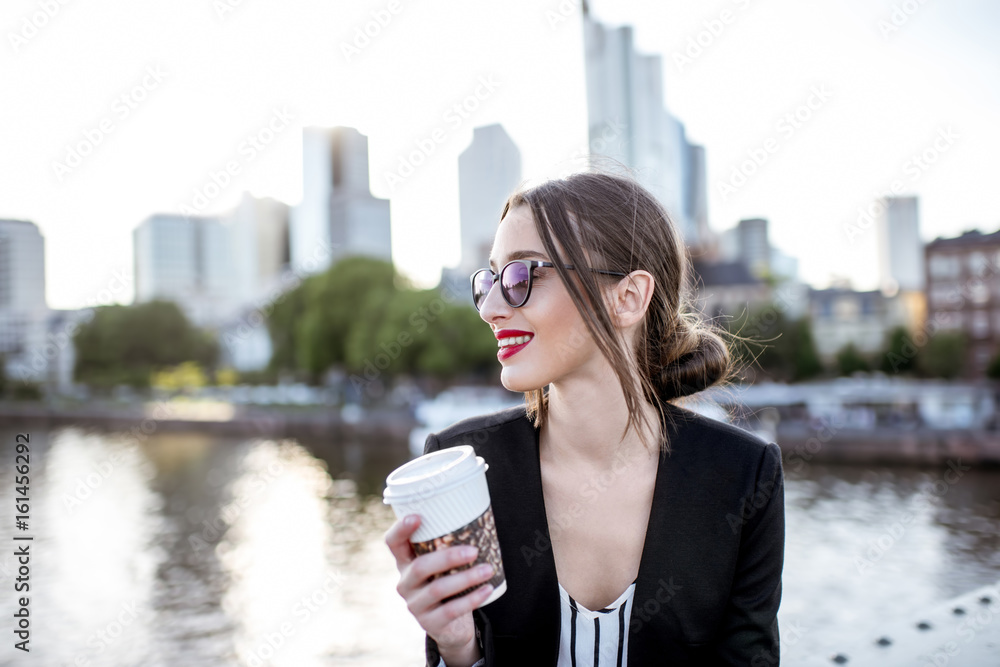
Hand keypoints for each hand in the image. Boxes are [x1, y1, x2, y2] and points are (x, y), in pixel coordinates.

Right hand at [385, 513, 493, 653]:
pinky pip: (451, 610)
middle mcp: (405, 583)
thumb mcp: (442, 566)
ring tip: (488, 569)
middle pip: (419, 567)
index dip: (401, 529)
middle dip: (448, 557)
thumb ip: (447, 546)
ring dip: (466, 578)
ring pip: (438, 589)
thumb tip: (478, 519)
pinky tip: (487, 589)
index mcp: (405, 562)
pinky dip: (471, 599)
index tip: (418, 517)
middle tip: (474, 551)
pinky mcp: (429, 623)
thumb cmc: (448, 583)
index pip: (393, 543)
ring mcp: (415, 604)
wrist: (450, 626)